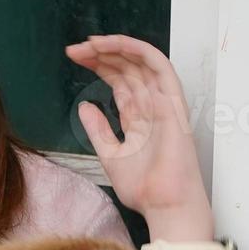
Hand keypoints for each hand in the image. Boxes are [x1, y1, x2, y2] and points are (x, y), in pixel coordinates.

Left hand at [65, 33, 214, 241]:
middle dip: (101, 54)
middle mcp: (151, 107)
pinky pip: (160, 67)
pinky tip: (115, 44)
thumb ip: (98, 129)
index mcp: (139, 118)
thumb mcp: (110, 155)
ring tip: (90, 44)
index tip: (74, 57)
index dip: (99, 65)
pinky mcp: (174, 103)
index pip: (120, 81)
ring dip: (117, 48)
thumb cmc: (144, 188)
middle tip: (76, 49)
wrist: (163, 205)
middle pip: (128, 68)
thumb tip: (85, 108)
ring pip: (142, 62)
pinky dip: (139, 50)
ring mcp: (163, 103)